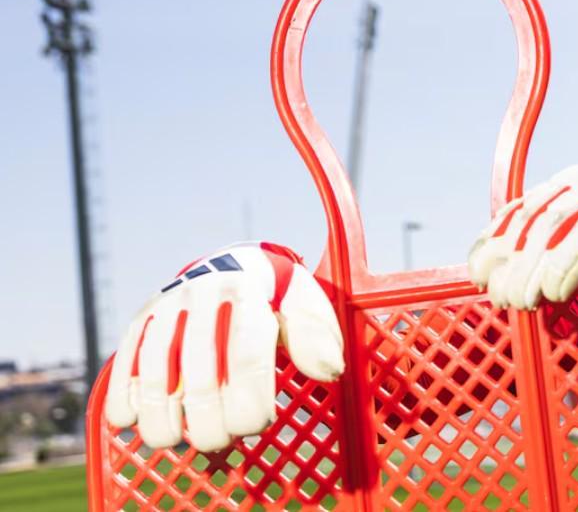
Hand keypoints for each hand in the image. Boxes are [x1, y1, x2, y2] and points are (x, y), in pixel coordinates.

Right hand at [104, 242, 343, 451]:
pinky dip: (124, 401)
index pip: (246, 355)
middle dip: (209, 423)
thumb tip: (328, 372)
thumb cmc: (278, 297)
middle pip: (199, 376)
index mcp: (249, 290)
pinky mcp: (139, 320)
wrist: (235, 263)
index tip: (256, 426)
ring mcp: (166, 307)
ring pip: (154, 375)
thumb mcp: (307, 306)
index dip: (249, 401)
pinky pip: (123, 366)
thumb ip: (318, 338)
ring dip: (162, 420)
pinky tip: (136, 422)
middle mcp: (202, 294)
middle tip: (219, 441)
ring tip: (176, 440)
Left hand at [468, 165, 577, 308]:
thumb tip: (505, 284)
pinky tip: (558, 294)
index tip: (479, 277)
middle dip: (513, 264)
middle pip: (534, 222)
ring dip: (536, 269)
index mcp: (564, 185)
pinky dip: (572, 267)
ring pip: (559, 228)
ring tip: (526, 302)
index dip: (491, 243)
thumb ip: (553, 254)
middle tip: (507, 300)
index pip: (516, 211)